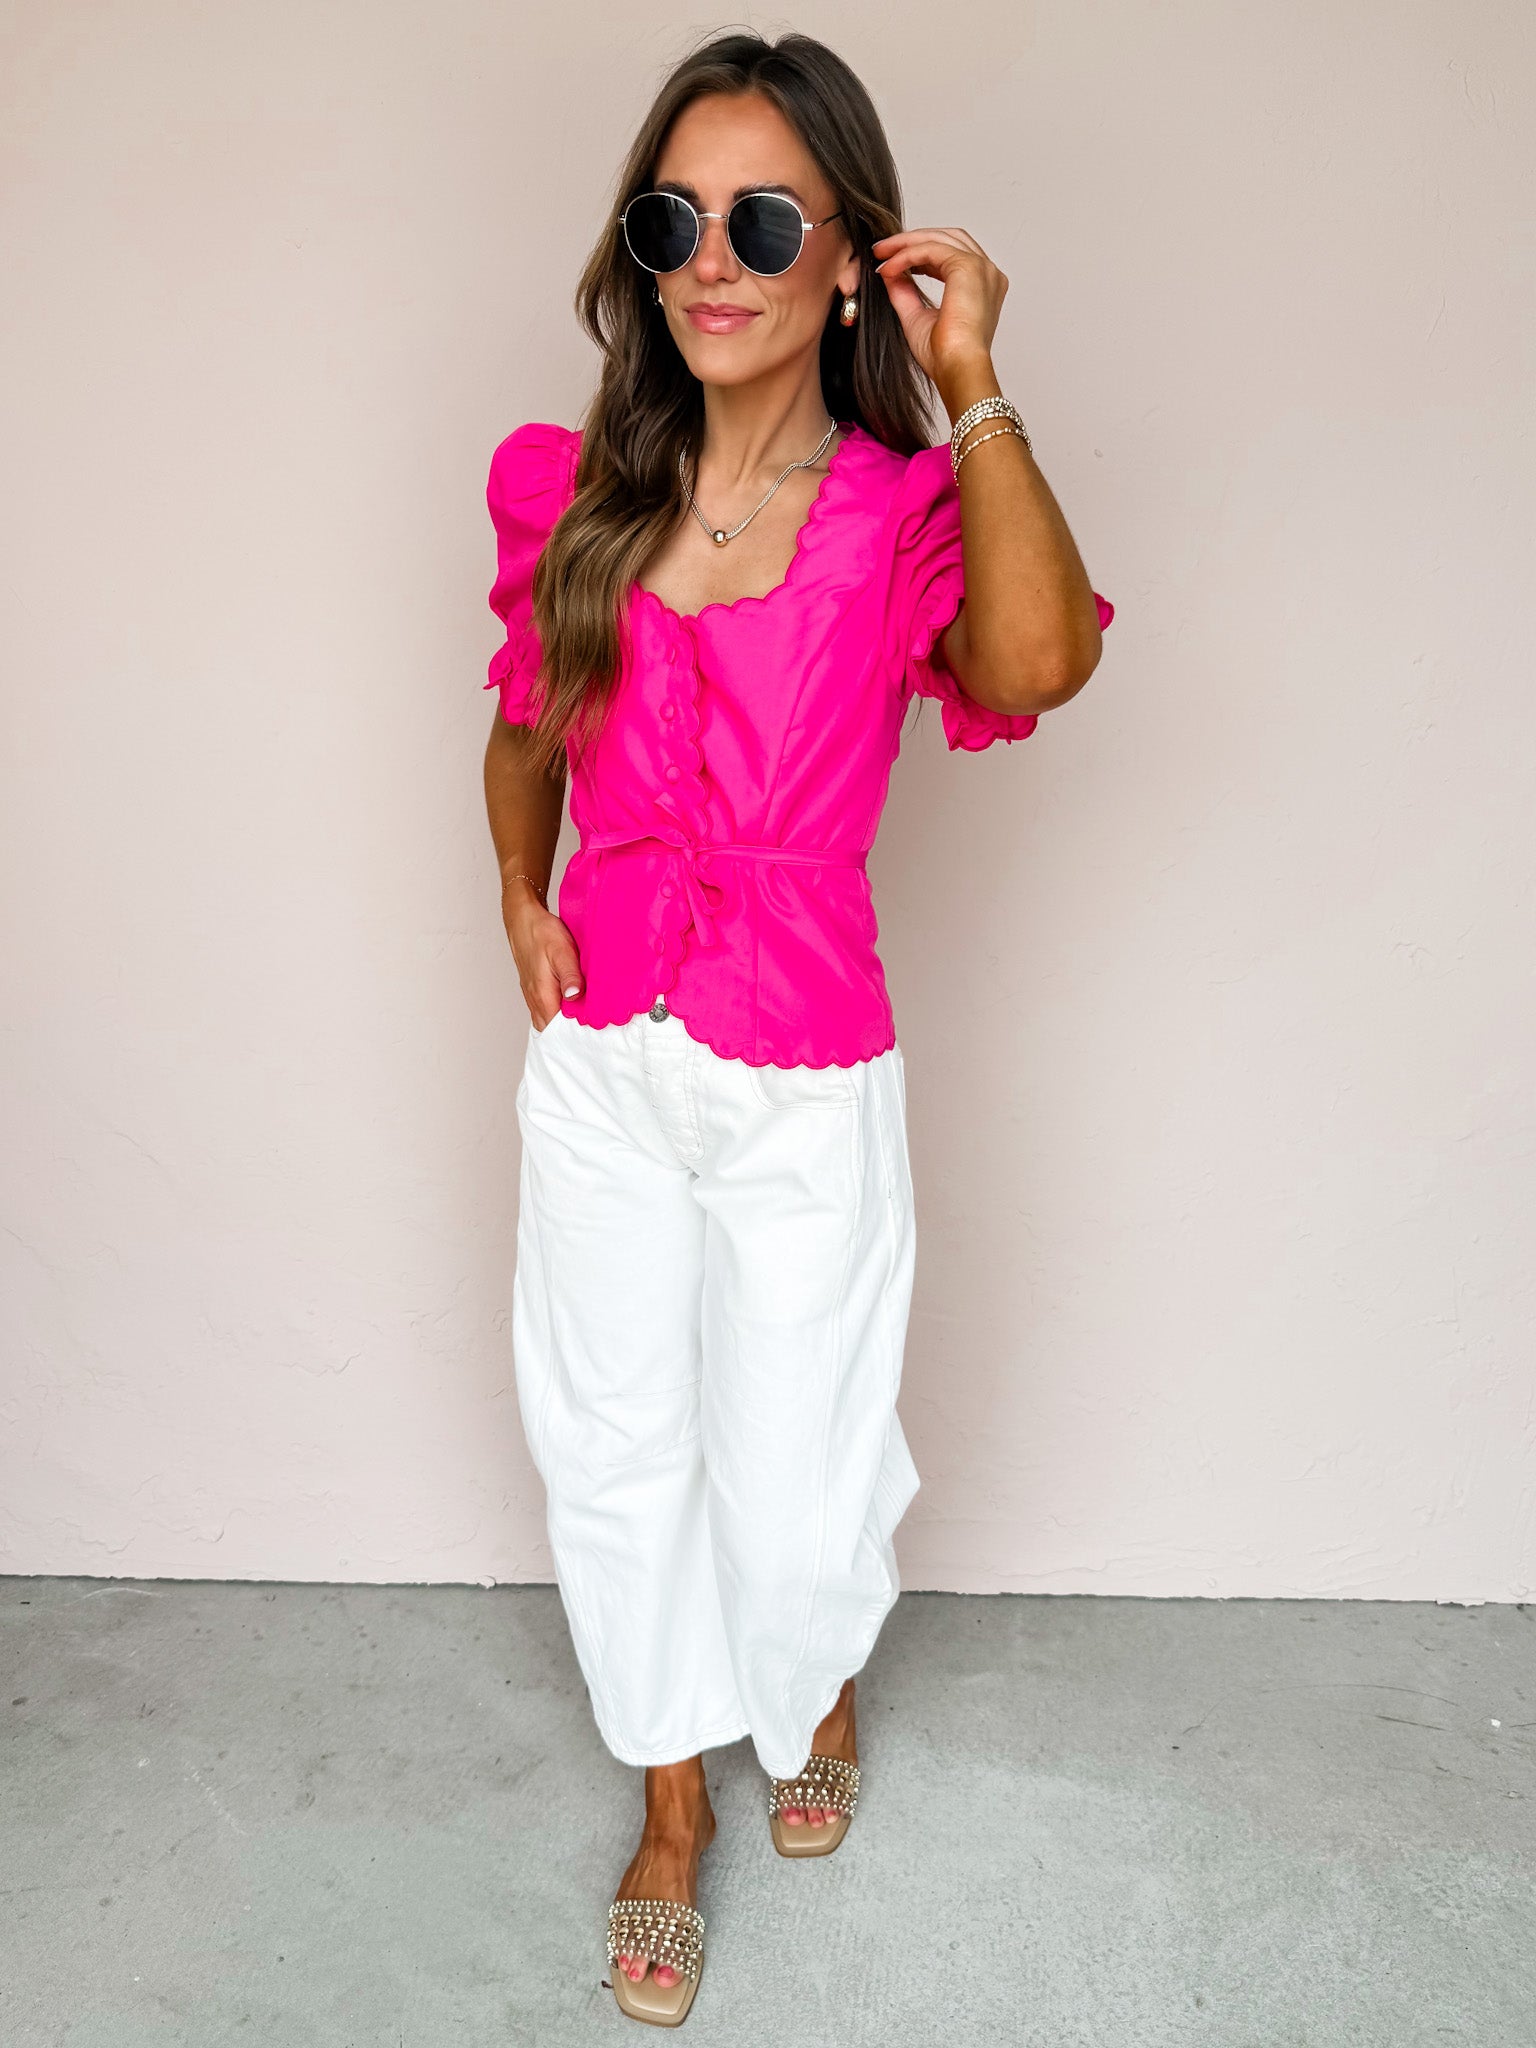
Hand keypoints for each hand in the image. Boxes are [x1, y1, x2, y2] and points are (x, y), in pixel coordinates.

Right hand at [501, 882, 582, 1029]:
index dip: (575, 1035)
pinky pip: (547, 1010)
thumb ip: (570, 976)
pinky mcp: (535, 989)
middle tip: (594, 1030)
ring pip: (549, 1020)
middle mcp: (535, 1000)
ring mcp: (533, 996)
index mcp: (543, 995)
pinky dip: (559, 1013)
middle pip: (553, 1030)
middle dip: (571, 1033)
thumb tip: (575, 996)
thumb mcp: (561, 951)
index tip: (594, 1034)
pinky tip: (573, 1006)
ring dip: (565, 1024)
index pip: (558, 1030)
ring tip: (586, 1021)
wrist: (523, 919)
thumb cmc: (541, 933)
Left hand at [869, 227, 1006, 389]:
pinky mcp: (968, 267)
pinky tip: (889, 267)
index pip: (950, 255)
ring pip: (939, 239)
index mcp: (981, 286)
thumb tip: (889, 271)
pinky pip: (931, 249)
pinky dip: (906, 255)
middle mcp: (986, 273)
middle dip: (911, 241)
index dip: (919, 254)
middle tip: (881, 250)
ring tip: (881, 253)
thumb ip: (905, 292)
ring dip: (906, 243)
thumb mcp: (916, 317)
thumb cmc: (945, 356)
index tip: (892, 261)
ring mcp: (981, 268)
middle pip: (947, 238)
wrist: (956, 368)